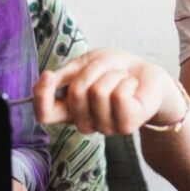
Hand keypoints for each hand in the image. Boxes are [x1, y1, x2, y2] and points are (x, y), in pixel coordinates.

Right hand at [33, 47, 182, 134]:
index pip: (44, 114)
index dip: (41, 96)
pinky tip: (132, 86)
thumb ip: (66, 73)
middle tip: (105, 68)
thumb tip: (46, 79)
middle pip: (75, 95)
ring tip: (121, 78)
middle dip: (91, 70)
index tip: (48, 76)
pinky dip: (126, 81)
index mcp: (70, 108)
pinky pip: (118, 97)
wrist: (148, 75)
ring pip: (98, 92)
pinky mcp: (125, 126)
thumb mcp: (87, 63)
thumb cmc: (115, 69)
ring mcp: (104, 127)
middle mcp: (84, 122)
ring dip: (112, 75)